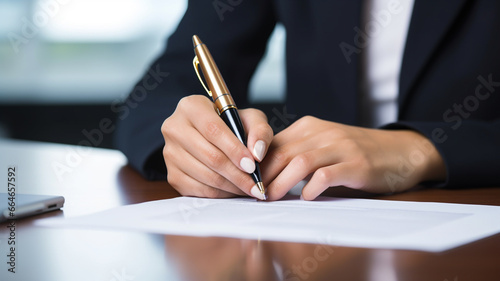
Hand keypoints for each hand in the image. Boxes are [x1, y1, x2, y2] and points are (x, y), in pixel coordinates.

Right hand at [161, 95, 272, 198]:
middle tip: (256, 185)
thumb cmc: (231, 125)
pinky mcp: (171, 174)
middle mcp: (174, 128)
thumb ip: (260, 131)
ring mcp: (169, 152)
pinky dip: (219, 194)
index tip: (252, 166)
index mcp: (191, 106)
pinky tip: (233, 191)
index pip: (213, 130)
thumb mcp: (250, 118)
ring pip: (205, 176)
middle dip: (237, 174)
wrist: (210, 136)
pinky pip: (198, 190)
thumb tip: (257, 154)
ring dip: (231, 187)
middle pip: (209, 156)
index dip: (234, 150)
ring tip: (249, 189)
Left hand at [261, 116, 445, 199]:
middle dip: (264, 176)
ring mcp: (341, 147)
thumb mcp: (323, 146)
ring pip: (300, 162)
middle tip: (255, 195)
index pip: (274, 144)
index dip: (257, 165)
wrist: (401, 151)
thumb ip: (298, 154)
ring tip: (272, 199)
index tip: (249, 182)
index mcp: (309, 127)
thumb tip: (266, 176)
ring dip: (281, 183)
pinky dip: (312, 188)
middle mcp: (323, 133)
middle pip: (282, 153)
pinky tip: (306, 198)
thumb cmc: (356, 153)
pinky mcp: (357, 164)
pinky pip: (327, 175)